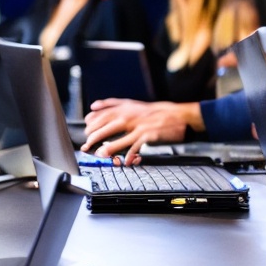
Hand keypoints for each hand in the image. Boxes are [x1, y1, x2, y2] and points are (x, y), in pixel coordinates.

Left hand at [82, 99, 198, 162]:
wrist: (179, 116)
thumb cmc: (156, 112)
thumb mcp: (134, 104)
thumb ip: (114, 104)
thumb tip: (93, 106)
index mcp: (127, 107)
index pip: (104, 113)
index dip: (92, 122)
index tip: (85, 129)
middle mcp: (132, 115)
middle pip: (109, 125)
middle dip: (96, 135)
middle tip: (88, 144)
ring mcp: (140, 126)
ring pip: (121, 137)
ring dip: (110, 147)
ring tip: (101, 154)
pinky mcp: (149, 135)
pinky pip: (137, 146)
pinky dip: (131, 154)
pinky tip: (126, 161)